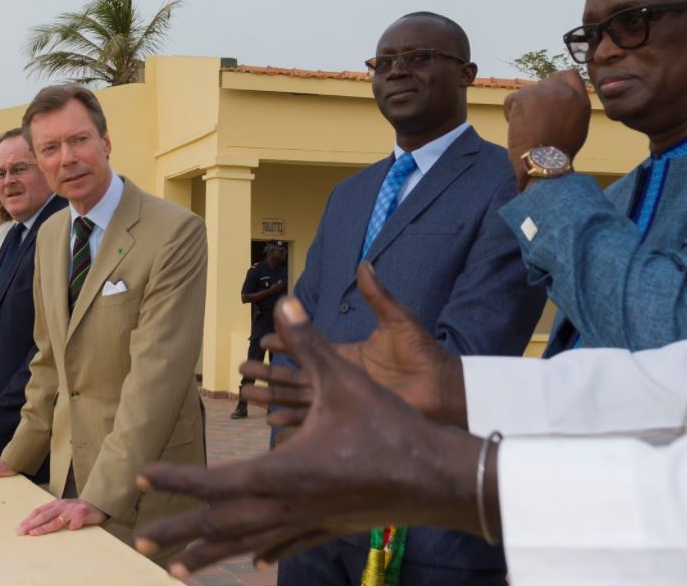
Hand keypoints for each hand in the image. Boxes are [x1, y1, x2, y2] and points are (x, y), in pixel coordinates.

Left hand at [17, 499, 106, 535]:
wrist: (98, 503)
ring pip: (55, 520)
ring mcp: (72, 509)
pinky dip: (72, 527)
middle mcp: (62, 505)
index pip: (38, 511)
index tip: (19, 528)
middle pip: (43, 516)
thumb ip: (51, 516)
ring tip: (33, 533)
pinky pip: (75, 522)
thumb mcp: (63, 510)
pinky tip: (70, 531)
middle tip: (21, 532)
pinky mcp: (82, 513)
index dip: (28, 520)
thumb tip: (32, 528)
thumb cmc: (77, 511)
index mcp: (56, 504)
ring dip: (43, 528)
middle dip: (30, 524)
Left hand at [135, 297, 492, 577]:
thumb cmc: (390, 427)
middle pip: (221, 524)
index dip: (176, 479)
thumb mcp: (345, 379)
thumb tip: (285, 301)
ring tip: (180, 568)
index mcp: (283, 473)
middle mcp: (289, 505)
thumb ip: (310, 342)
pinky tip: (256, 562)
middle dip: (179, 531)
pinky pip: (287, 544)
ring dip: (212, 552)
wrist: (437, 479)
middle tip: (140, 542)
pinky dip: (263, 550)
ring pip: (249, 542)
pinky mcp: (331, 527)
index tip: (143, 476)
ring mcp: (310, 522)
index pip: (215, 482)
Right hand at [240, 264, 466, 428]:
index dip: (285, 343)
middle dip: (268, 373)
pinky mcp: (352, 422)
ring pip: (300, 400)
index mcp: (349, 355)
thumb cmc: (424, 356)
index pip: (309, 348)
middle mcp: (342, 379)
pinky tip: (271, 423)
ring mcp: (345, 403)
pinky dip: (293, 423)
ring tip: (246, 395)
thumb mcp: (397, 321)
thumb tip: (364, 263)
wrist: (445, 391)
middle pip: (296, 375)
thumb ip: (378, 295)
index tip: (260, 339)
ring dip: (272, 397)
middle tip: (242, 370)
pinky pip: (316, 424)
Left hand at [502, 70, 589, 190]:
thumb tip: (560, 100)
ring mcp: (545, 92)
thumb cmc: (558, 153)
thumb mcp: (577, 127)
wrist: (544, 162)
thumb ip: (571, 108)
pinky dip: (510, 112)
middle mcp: (564, 92)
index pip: (568, 75)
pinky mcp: (525, 96)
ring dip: (524, 107)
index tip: (548, 95)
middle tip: (534, 117)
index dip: (556, 82)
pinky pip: (511, 99)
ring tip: (528, 128)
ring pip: (527, 92)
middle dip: (538, 97)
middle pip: (546, 82)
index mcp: (580, 100)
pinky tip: (518, 128)